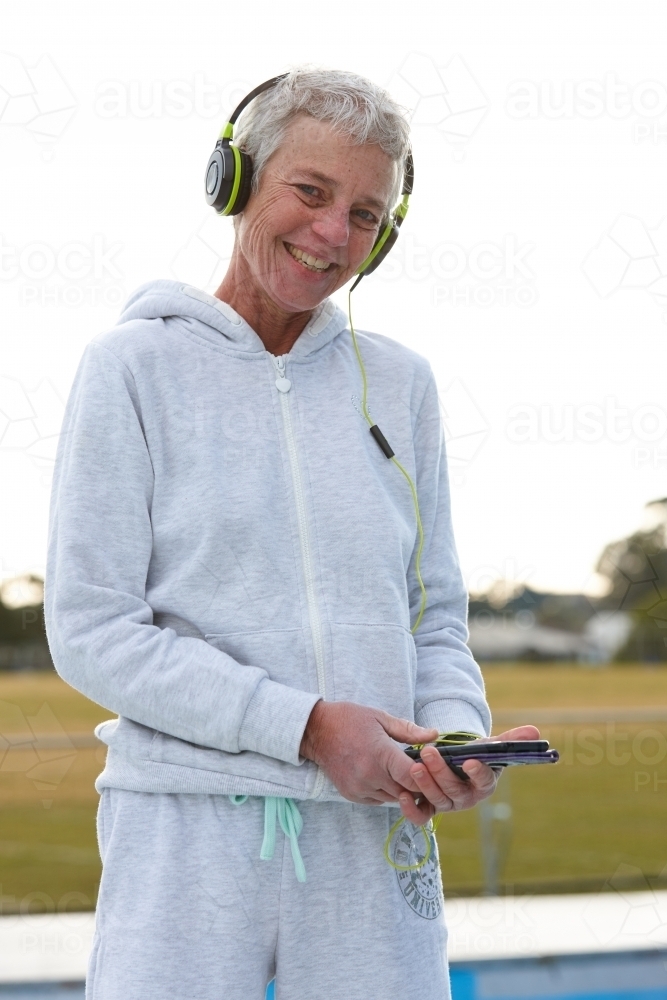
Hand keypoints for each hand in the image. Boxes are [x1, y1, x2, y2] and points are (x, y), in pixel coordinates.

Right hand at [299, 700, 438, 805]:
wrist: (316, 731)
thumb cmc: (350, 720)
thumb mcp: (381, 718)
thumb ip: (409, 730)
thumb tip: (434, 735)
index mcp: (380, 754)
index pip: (413, 777)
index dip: (425, 775)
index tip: (429, 767)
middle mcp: (370, 775)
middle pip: (406, 792)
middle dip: (415, 783)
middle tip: (419, 771)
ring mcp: (359, 788)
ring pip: (393, 798)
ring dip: (400, 788)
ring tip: (399, 771)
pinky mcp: (351, 795)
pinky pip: (378, 800)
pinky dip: (385, 792)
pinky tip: (383, 776)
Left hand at [401, 725, 540, 825]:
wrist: (456, 763)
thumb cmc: (476, 755)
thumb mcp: (492, 746)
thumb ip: (511, 740)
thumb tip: (535, 731)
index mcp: (484, 784)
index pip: (484, 781)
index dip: (478, 773)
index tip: (469, 761)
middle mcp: (466, 798)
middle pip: (454, 790)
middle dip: (441, 772)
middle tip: (429, 753)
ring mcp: (447, 804)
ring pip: (436, 800)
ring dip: (424, 784)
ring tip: (414, 766)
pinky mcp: (429, 808)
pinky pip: (420, 815)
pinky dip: (410, 810)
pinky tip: (402, 795)